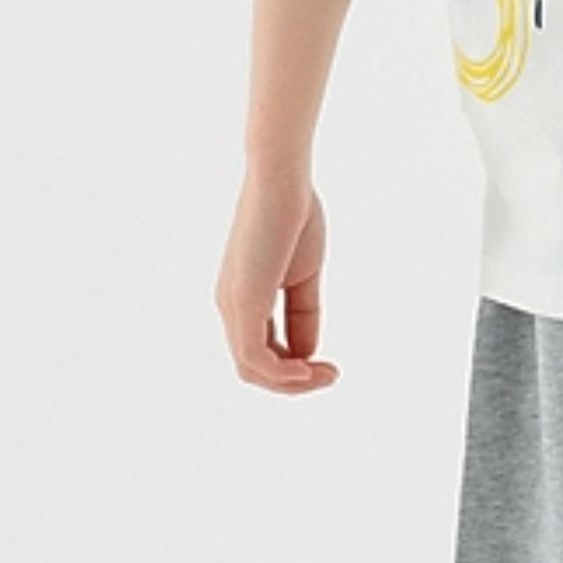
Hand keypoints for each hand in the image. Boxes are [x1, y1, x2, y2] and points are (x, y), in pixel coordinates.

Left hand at [216, 165, 338, 391]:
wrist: (283, 178)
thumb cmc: (294, 214)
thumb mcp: (303, 276)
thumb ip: (301, 316)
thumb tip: (307, 355)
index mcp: (242, 300)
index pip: (260, 354)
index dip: (295, 370)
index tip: (331, 367)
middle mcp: (229, 306)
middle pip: (252, 369)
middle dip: (293, 383)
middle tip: (332, 375)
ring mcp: (232, 305)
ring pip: (251, 370)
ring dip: (291, 382)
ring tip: (328, 374)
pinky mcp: (242, 301)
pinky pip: (254, 356)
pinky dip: (283, 373)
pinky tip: (310, 368)